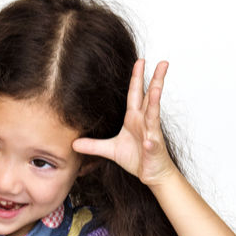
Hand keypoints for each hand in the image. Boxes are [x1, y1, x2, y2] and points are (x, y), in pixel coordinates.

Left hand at [72, 60, 177, 186]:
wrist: (151, 174)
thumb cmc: (137, 158)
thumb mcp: (109, 150)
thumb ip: (93, 145)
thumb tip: (73, 143)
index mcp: (135, 119)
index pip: (136, 94)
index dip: (137, 78)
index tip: (139, 61)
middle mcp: (146, 122)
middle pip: (151, 97)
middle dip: (156, 80)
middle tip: (162, 63)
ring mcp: (152, 134)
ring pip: (155, 115)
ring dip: (156, 101)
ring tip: (157, 88)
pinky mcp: (154, 149)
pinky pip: (152, 144)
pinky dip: (150, 142)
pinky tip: (149, 140)